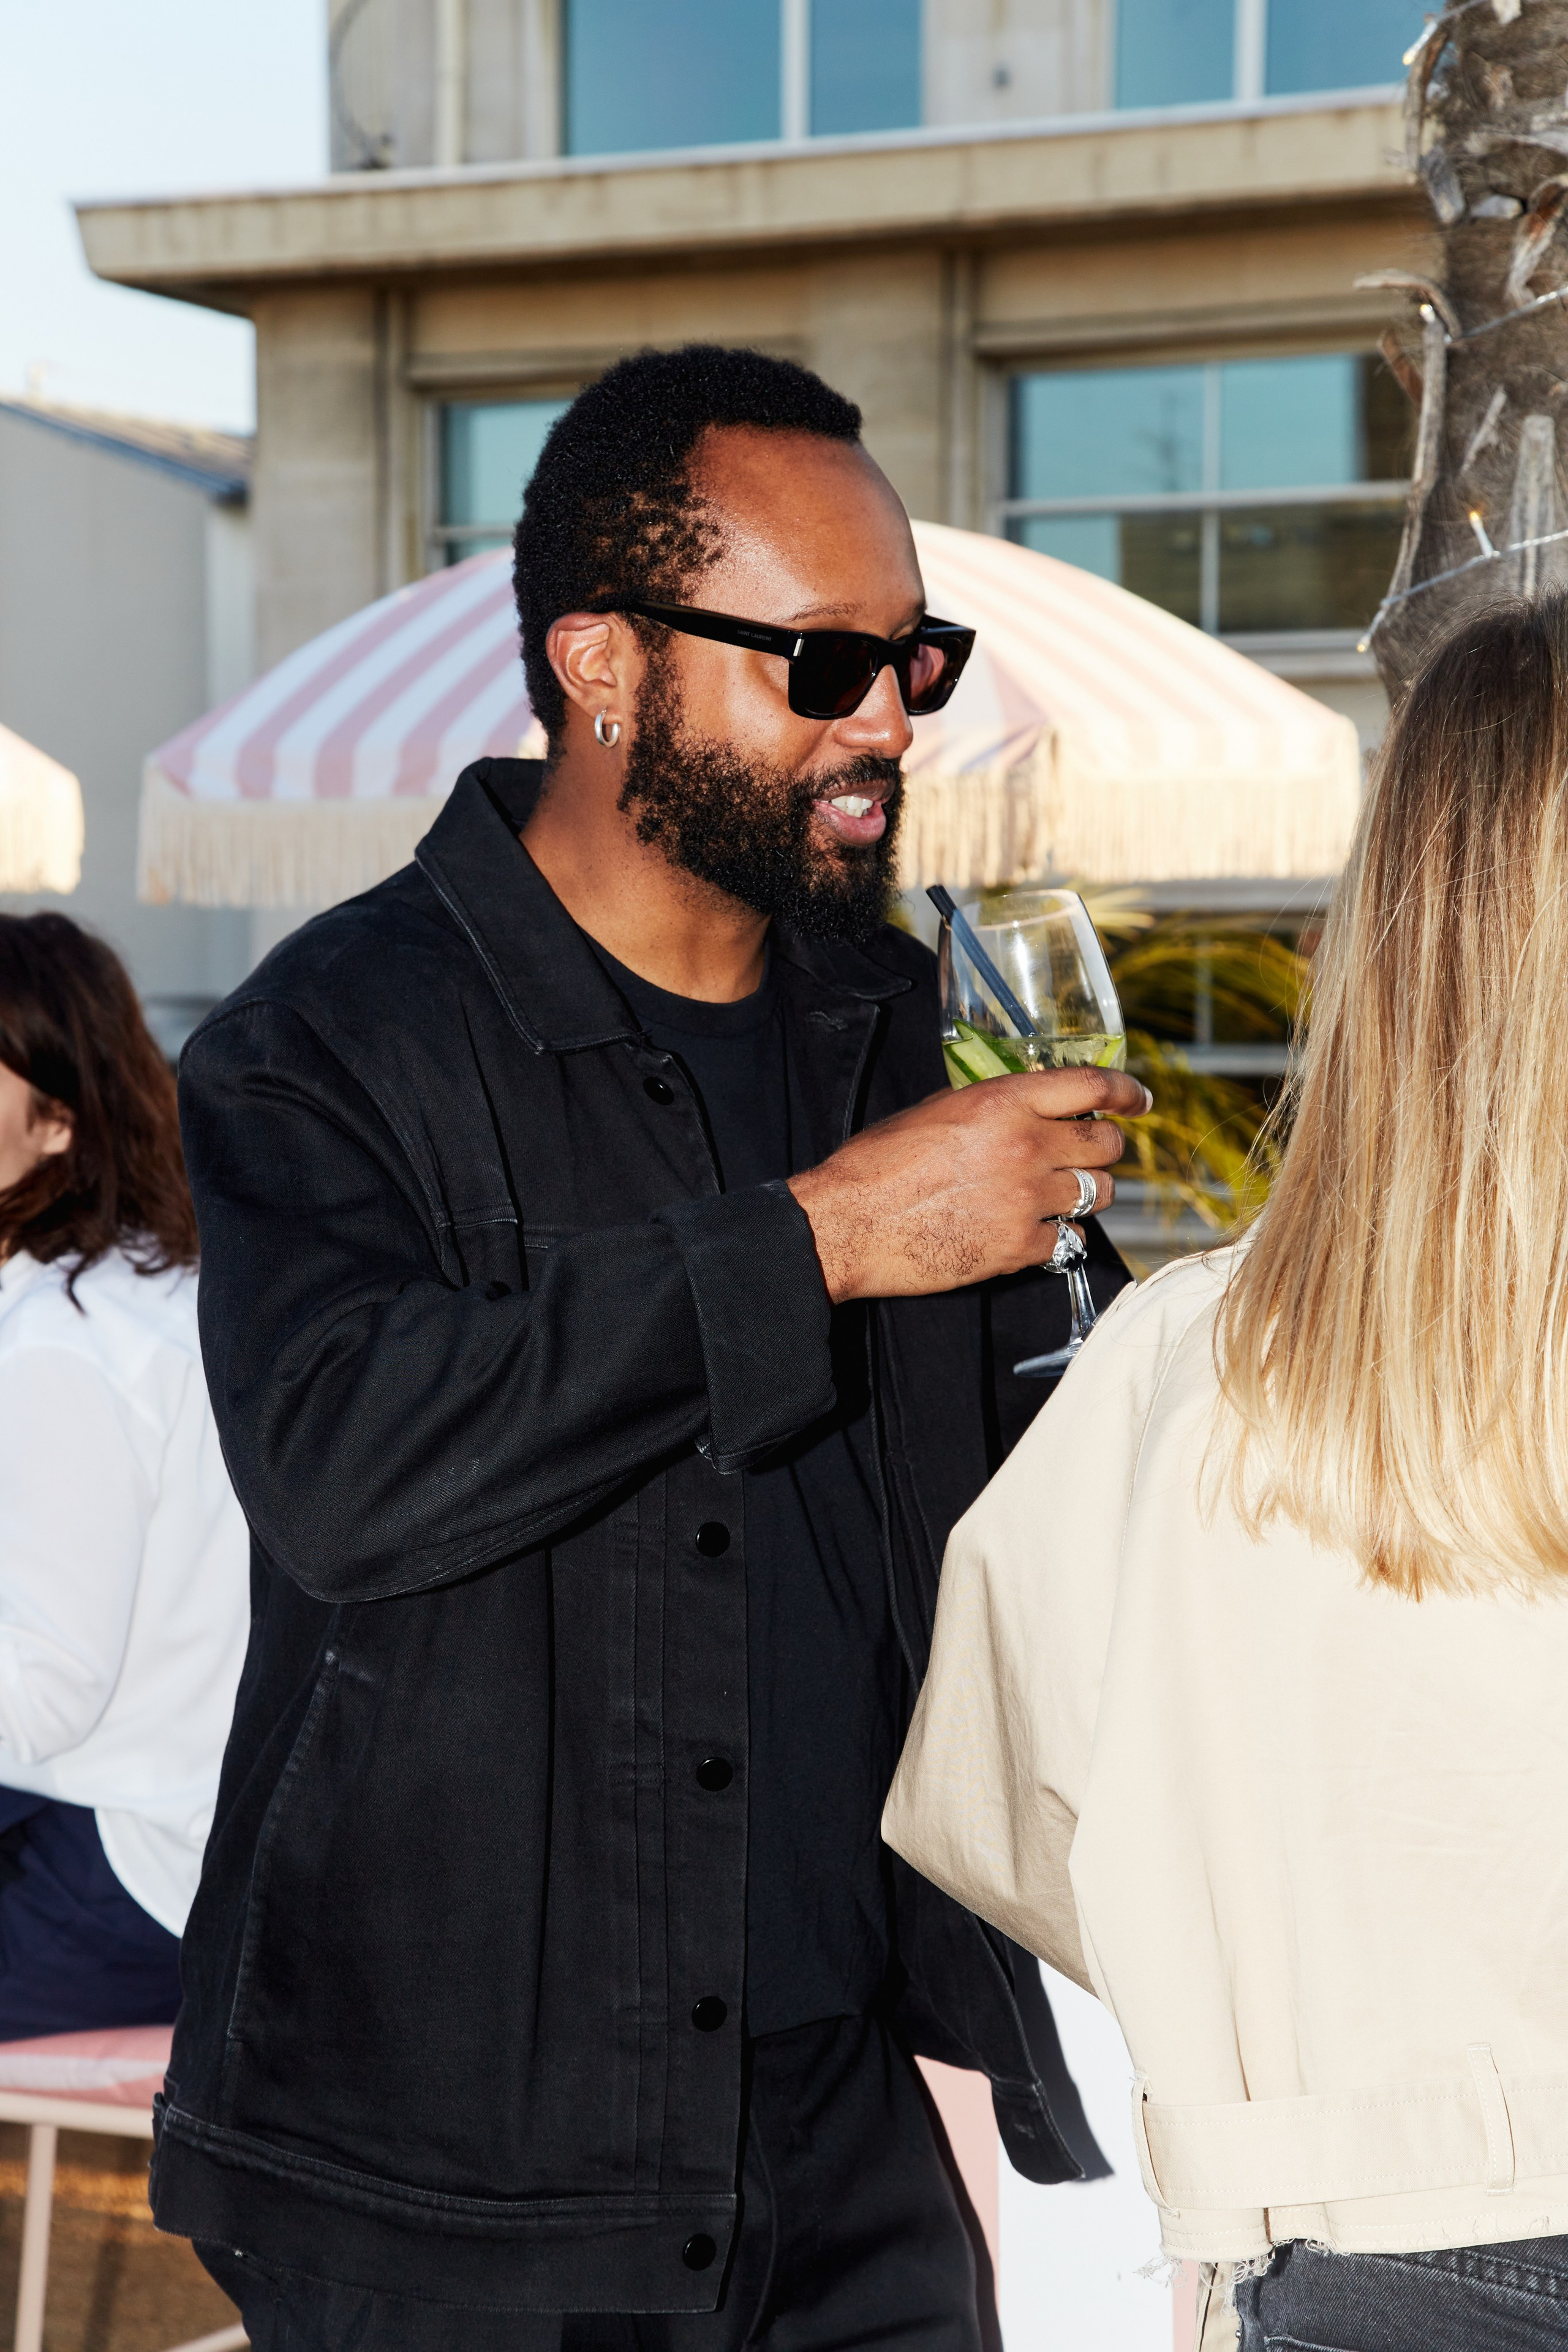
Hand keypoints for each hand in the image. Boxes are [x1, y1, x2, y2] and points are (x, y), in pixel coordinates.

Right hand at [786, 1068, 1149, 1303]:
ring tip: (1059, 1193)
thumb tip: (1028, 1106)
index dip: (1126, 1093)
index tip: (1138, 1101)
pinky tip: (1032, 1228)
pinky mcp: (1019, 1247)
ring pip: (1098, 1194)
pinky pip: (1069, 1238)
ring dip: (1086, 1192)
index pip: (1093, 1088)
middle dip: (1104, 1148)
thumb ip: (992, 1105)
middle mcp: (1026, 1147)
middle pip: (1107, 1145)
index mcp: (1005, 1102)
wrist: (849, 1225)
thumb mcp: (936, 1111)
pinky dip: (1057, 1234)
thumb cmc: (879, 1164)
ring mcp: (1027, 1200)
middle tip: (1090, 1154)